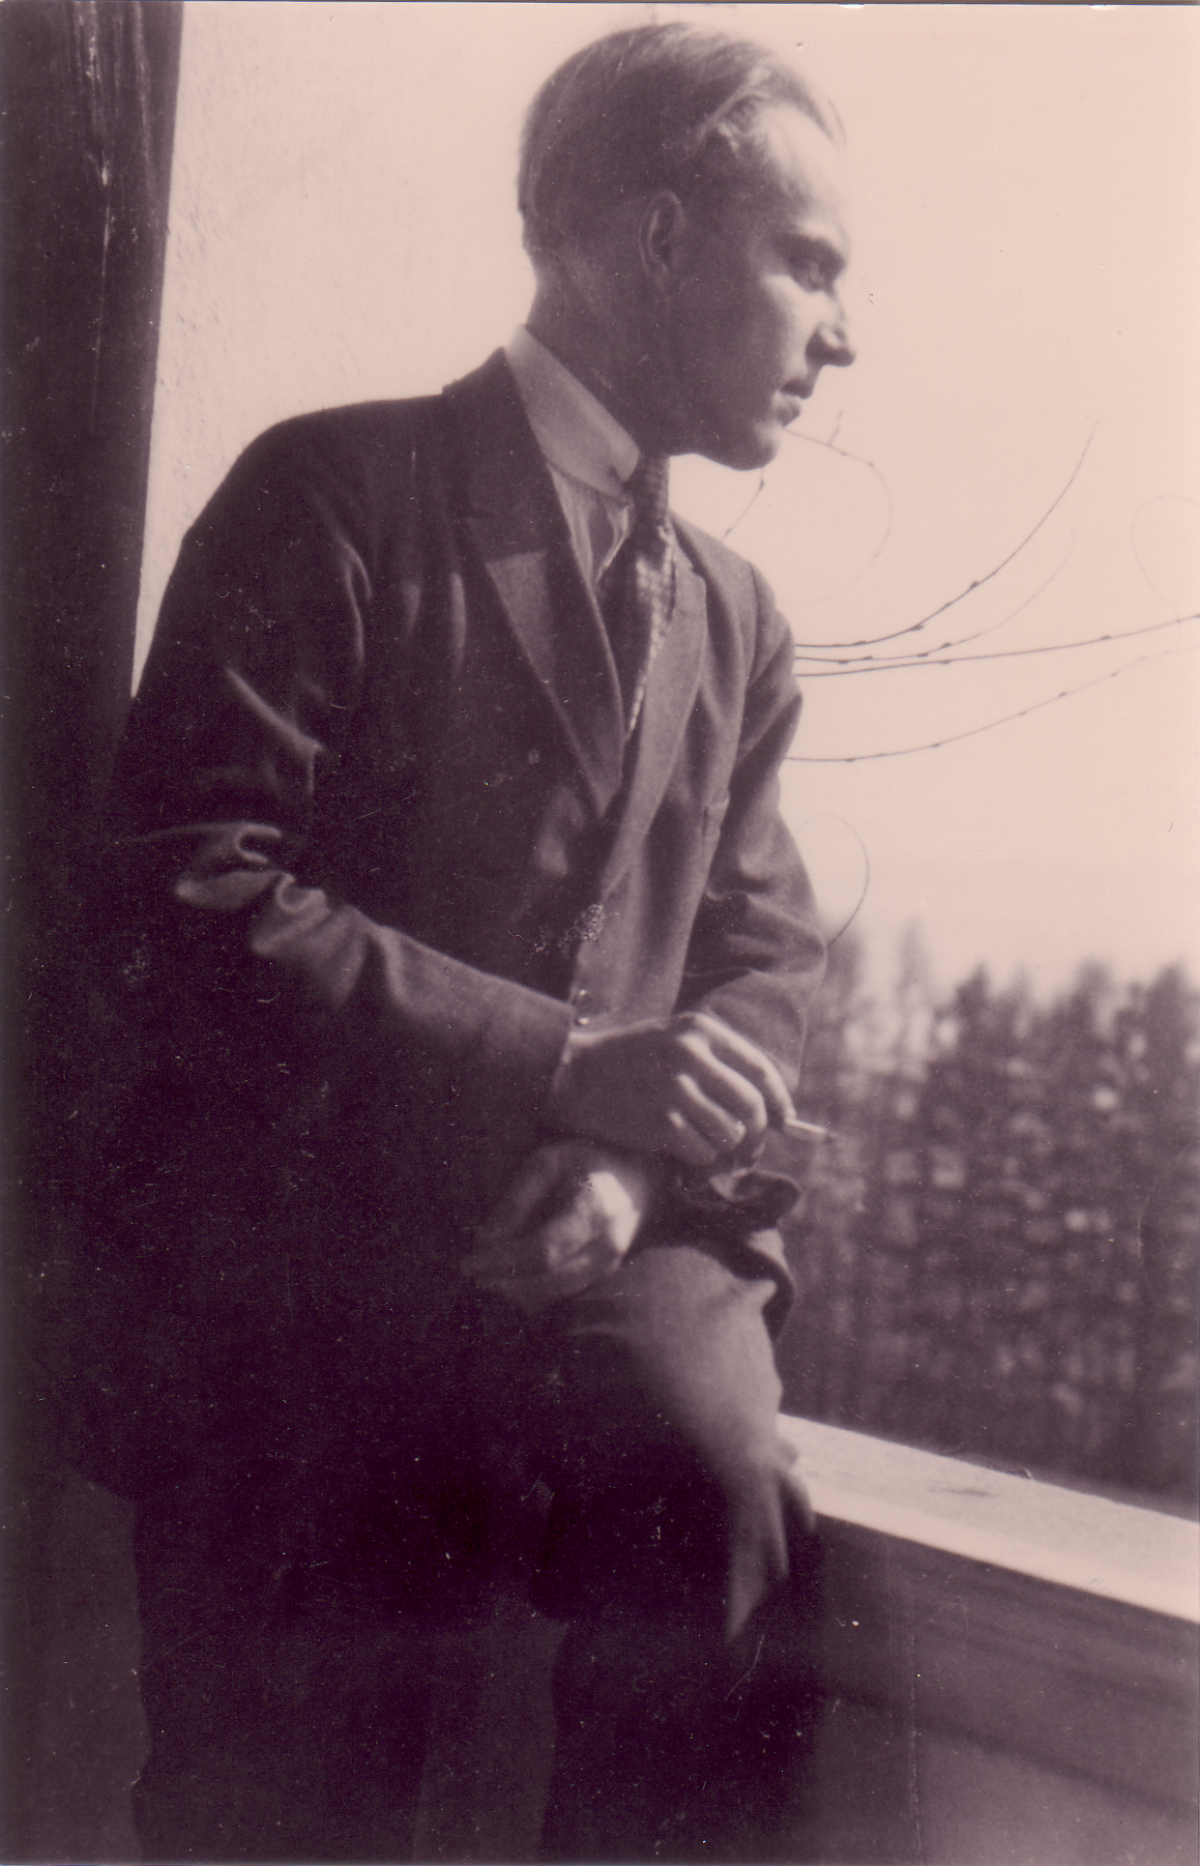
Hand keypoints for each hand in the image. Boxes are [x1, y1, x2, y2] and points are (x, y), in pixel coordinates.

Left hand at [462, 1139, 659, 1313]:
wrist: (640, 1181)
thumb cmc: (588, 1163)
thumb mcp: (549, 1161)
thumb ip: (517, 1198)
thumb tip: (485, 1240)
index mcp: (594, 1209)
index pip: (544, 1250)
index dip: (503, 1260)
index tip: (468, 1261)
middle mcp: (607, 1245)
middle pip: (547, 1280)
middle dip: (503, 1282)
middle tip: (470, 1272)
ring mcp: (609, 1267)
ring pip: (552, 1295)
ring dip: (513, 1292)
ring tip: (484, 1276)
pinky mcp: (603, 1278)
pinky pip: (560, 1296)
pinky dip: (530, 1293)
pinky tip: (508, 1279)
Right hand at [545, 1011, 795, 1170]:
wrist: (572, 1075)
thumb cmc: (629, 1061)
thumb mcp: (674, 1040)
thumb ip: (719, 1065)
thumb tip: (771, 1109)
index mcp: (700, 1030)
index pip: (761, 1070)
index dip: (779, 1101)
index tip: (785, 1121)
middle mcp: (692, 1056)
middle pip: (752, 1107)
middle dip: (758, 1134)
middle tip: (748, 1147)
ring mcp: (676, 1090)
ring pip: (732, 1134)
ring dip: (724, 1148)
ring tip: (705, 1143)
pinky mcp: (661, 1122)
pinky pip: (704, 1152)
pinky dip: (700, 1159)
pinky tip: (682, 1149)